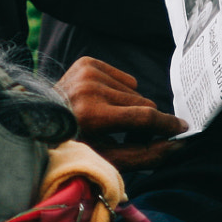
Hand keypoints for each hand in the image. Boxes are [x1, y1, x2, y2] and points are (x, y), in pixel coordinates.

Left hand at [57, 56, 187, 168]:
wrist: (38, 120)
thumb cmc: (74, 146)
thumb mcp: (107, 159)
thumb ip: (145, 155)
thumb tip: (177, 145)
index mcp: (92, 114)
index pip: (144, 116)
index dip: (167, 123)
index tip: (183, 128)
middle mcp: (90, 89)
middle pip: (143, 103)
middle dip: (143, 120)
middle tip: (125, 133)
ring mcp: (87, 72)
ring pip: (135, 91)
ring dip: (129, 107)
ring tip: (107, 119)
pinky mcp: (87, 62)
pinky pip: (124, 78)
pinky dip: (120, 92)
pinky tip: (101, 103)